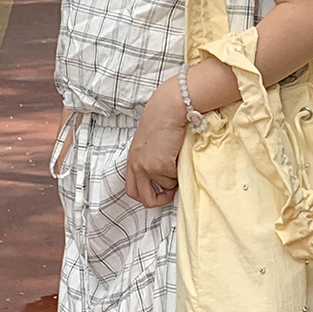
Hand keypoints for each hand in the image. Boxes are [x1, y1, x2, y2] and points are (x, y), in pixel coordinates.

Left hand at [126, 78, 186, 207]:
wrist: (168, 110)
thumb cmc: (162, 121)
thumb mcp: (149, 144)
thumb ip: (150, 159)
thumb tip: (163, 177)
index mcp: (132, 161)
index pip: (132, 189)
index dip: (146, 194)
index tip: (158, 190)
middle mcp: (136, 167)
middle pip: (143, 198)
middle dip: (158, 201)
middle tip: (169, 194)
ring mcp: (148, 168)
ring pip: (165, 188)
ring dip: (174, 180)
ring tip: (177, 162)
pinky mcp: (161, 166)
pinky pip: (175, 180)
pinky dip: (180, 172)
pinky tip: (179, 156)